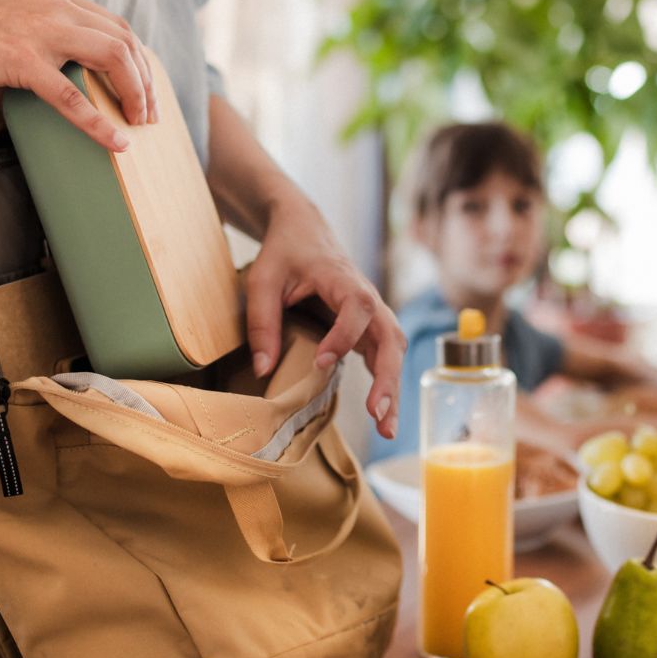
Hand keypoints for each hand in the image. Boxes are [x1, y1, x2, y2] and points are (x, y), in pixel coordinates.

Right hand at [0, 0, 156, 148]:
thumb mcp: (22, 20)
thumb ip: (56, 32)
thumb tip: (93, 68)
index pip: (119, 28)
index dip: (141, 63)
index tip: (148, 92)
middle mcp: (55, 5)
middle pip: (125, 41)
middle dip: (146, 82)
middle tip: (149, 116)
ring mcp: (39, 30)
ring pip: (113, 57)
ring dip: (135, 94)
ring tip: (138, 124)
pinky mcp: (20, 58)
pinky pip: (70, 95)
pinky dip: (98, 122)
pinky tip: (116, 142)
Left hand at [244, 197, 404, 438]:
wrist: (304, 229)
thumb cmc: (284, 252)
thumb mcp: (262, 279)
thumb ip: (262, 322)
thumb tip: (263, 370)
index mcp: (343, 278)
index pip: (357, 308)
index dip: (344, 336)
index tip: (322, 362)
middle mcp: (367, 296)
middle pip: (391, 336)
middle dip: (388, 377)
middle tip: (378, 414)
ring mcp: (372, 312)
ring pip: (394, 350)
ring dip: (393, 388)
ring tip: (387, 428)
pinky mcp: (369, 326)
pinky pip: (385, 355)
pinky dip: (387, 384)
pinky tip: (383, 414)